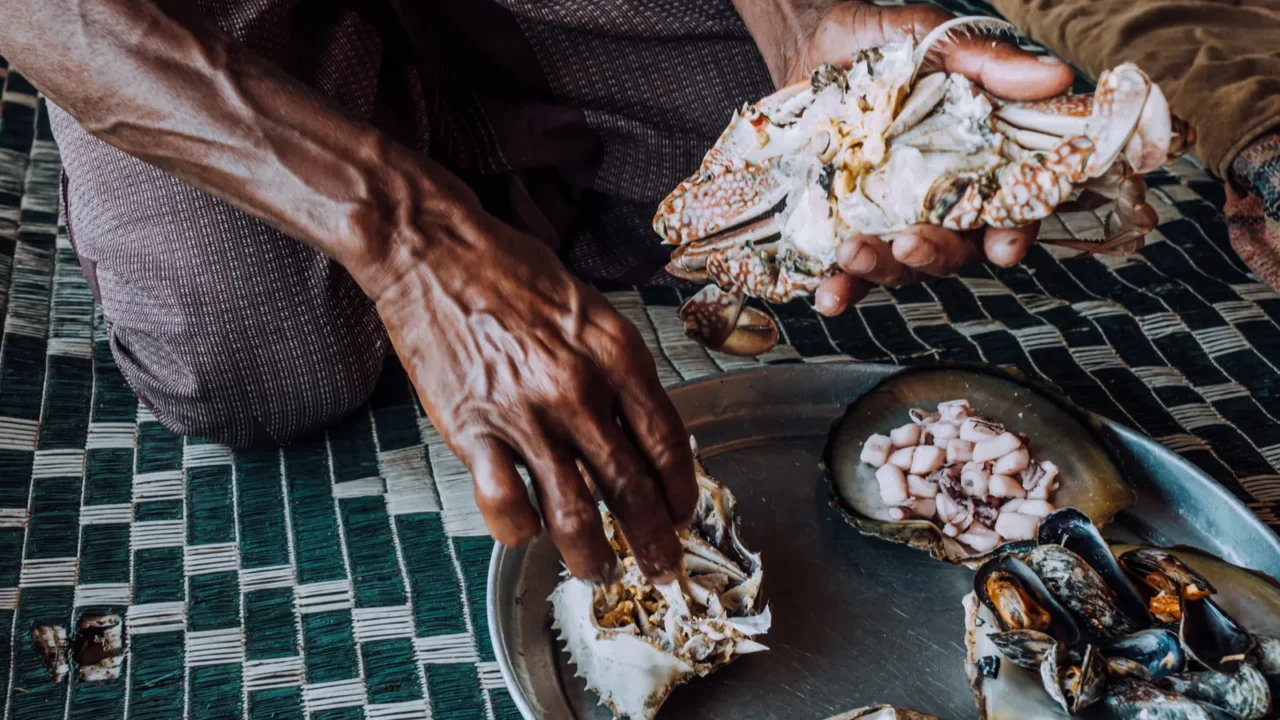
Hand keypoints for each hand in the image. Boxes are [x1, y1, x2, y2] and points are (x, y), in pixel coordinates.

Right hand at [365, 192, 696, 582]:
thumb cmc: (514, 274)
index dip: (680, 491)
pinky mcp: (473, 430)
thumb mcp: (592, 312)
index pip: (667, 443)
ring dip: (592, 555)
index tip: (682, 514)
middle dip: (652, 541)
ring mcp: (525, 414)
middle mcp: (579, 389)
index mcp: (618, 355)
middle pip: (631, 488)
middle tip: (662, 567)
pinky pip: (506, 505)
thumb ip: (620, 372)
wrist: (435, 253)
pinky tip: (528, 532)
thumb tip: (644, 433)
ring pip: (575, 513)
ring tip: (599, 571)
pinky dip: (521, 530)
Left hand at [761, 2, 1076, 314]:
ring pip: (901, 266)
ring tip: (852, 255)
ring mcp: (890, 220)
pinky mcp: (843, 228)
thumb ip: (989, 63)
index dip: (1012, 234)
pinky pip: (845, 272)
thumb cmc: (886, 44)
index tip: (1003, 245)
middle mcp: (939, 203)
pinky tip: (827, 298)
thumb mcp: (936, 41)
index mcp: (976, 164)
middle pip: (954, 252)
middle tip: (909, 242)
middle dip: (935, 255)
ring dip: (881, 270)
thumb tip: (1056, 78)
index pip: (1009, 211)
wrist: (812, 44)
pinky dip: (839, 289)